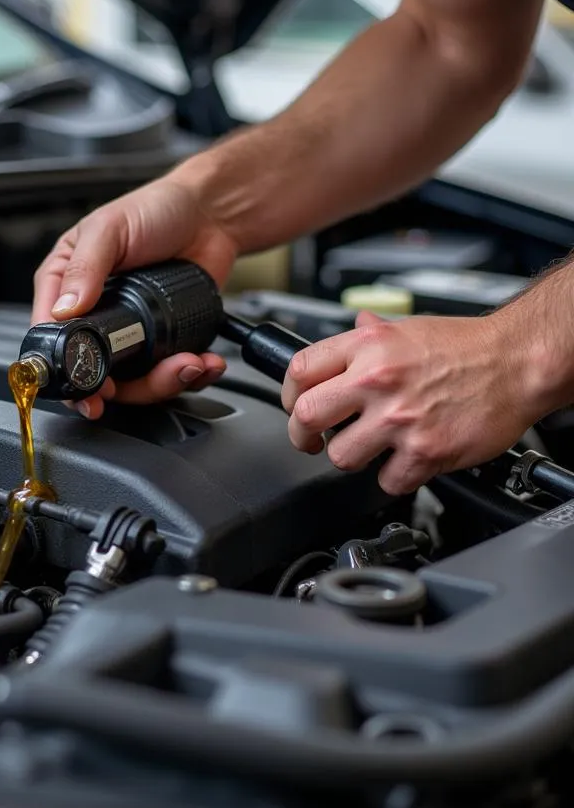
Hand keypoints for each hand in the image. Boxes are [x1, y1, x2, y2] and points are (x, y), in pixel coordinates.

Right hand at [31, 168, 235, 417]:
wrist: (210, 215)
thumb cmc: (154, 210)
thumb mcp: (109, 229)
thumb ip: (84, 268)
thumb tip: (64, 309)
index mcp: (65, 286)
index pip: (50, 338)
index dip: (65, 370)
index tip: (87, 388)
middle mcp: (94, 314)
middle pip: (92, 374)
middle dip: (121, 389)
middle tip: (145, 382)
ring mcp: (129, 333)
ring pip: (133, 383)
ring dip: (164, 383)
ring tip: (188, 364)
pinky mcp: (162, 341)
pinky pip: (168, 375)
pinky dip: (190, 377)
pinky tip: (203, 363)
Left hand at [282, 310, 541, 494]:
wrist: (519, 361)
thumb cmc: (468, 346)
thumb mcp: (407, 327)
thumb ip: (370, 333)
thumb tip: (352, 326)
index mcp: (366, 346)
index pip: (298, 370)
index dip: (288, 394)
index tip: (295, 406)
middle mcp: (376, 379)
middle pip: (305, 416)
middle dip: (301, 435)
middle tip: (311, 440)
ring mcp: (399, 417)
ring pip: (340, 456)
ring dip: (351, 458)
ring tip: (369, 447)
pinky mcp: (425, 450)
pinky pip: (387, 480)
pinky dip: (394, 477)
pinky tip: (405, 460)